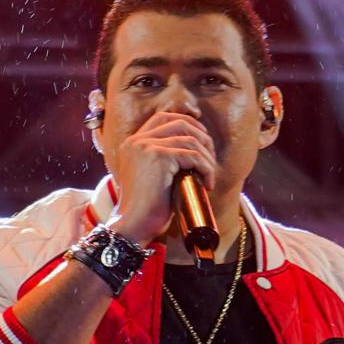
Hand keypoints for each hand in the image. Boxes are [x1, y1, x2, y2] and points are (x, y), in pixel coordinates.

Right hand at [103, 110, 218, 243]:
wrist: (133, 226)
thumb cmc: (146, 209)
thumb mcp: (153, 177)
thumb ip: (165, 159)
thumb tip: (195, 150)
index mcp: (133, 143)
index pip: (163, 117)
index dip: (187, 122)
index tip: (203, 138)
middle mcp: (137, 140)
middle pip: (179, 122)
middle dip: (201, 136)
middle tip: (210, 158)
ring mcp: (146, 146)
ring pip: (190, 139)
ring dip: (206, 157)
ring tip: (209, 176)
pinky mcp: (158, 157)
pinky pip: (193, 155)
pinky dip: (206, 168)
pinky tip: (207, 184)